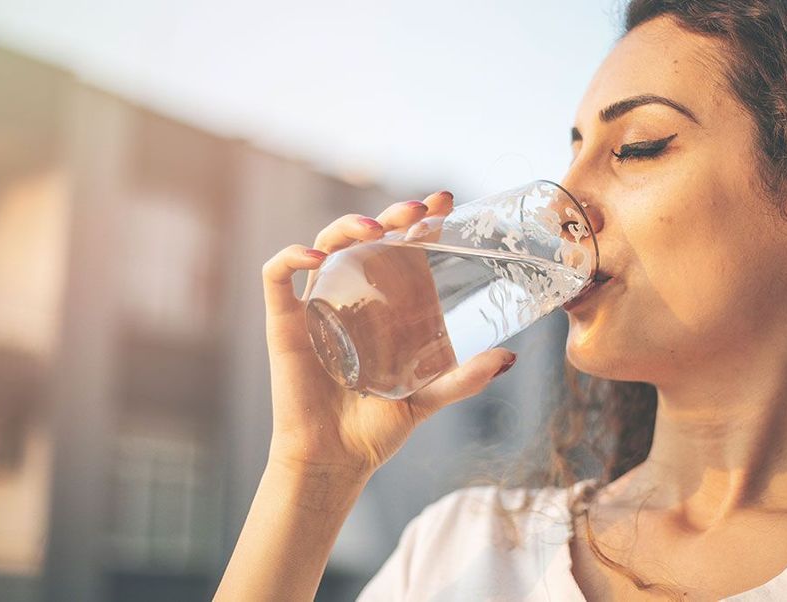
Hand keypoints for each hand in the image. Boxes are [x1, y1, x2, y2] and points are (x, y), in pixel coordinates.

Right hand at [260, 190, 516, 477]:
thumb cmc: (377, 429)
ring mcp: (316, 306)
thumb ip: (464, 378)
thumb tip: (509, 358)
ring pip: (324, 244)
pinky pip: (277, 276)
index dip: (419, 219)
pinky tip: (316, 257)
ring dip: (347, 226)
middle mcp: (350, 297)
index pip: (400, 247)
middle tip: (418, 209)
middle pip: (365, 238)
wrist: (334, 461)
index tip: (445, 203)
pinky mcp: (283, 323)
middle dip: (391, 215)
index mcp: (384, 306)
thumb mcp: (428, 397)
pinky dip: (291, 257)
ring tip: (374, 228)